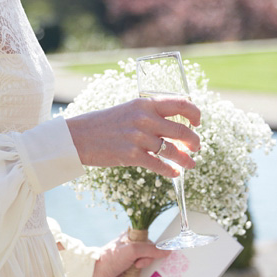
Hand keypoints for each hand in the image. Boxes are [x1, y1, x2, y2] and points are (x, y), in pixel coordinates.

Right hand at [66, 97, 200, 177]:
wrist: (78, 137)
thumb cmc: (104, 124)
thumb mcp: (129, 110)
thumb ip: (150, 114)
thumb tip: (173, 126)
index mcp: (145, 103)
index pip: (181, 104)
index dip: (195, 114)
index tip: (197, 123)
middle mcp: (145, 119)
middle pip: (182, 131)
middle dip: (194, 142)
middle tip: (196, 147)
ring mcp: (139, 138)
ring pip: (173, 151)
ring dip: (185, 159)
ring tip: (191, 164)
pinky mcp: (132, 155)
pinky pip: (159, 165)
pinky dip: (170, 170)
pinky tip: (174, 173)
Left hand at [89, 232, 169, 276]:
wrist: (96, 274)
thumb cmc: (111, 259)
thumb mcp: (133, 250)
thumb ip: (151, 250)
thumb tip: (167, 250)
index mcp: (131, 236)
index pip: (150, 240)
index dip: (152, 248)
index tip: (148, 255)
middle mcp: (131, 246)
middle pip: (150, 252)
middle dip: (147, 260)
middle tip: (137, 264)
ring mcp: (130, 258)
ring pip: (146, 263)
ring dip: (143, 268)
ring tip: (134, 270)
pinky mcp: (128, 269)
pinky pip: (140, 271)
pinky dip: (140, 274)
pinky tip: (134, 275)